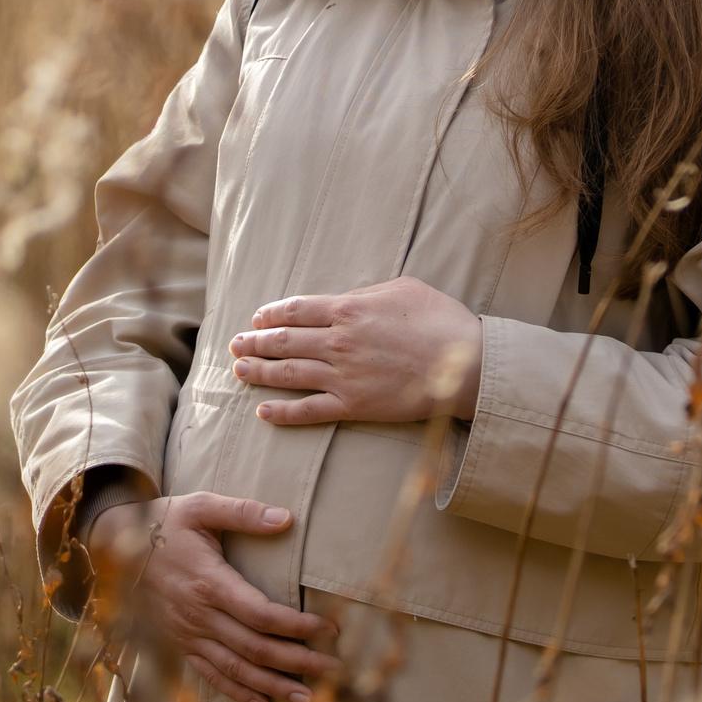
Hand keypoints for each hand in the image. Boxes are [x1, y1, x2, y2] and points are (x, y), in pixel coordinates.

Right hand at [86, 492, 339, 701]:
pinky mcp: (180, 643)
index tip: (329, 628)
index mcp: (209, 582)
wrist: (114, 546)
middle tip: (335, 670)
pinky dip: (238, 693)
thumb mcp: (201, 506)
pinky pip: (211, 675)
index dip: (297, 626)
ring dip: (275, 686)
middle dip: (298, 662)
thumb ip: (244, 512)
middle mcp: (199, 615)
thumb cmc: (164, 522)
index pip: (261, 614)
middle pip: (255, 648)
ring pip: (237, 669)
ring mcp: (188, 634)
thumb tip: (286, 518)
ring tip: (310, 698)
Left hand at [230, 276, 483, 425]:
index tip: (257, 318)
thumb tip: (345, 299)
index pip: (296, 310)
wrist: (465, 365)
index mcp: (348, 309)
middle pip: (284, 342)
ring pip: (289, 374)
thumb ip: (367, 293)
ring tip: (239, 371)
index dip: (271, 314)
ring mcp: (343, 377)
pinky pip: (309, 411)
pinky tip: (264, 411)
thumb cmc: (440, 321)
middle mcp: (338, 343)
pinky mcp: (354, 406)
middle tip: (236, 344)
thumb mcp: (403, 288)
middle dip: (255, 343)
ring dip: (259, 372)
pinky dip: (283, 413)